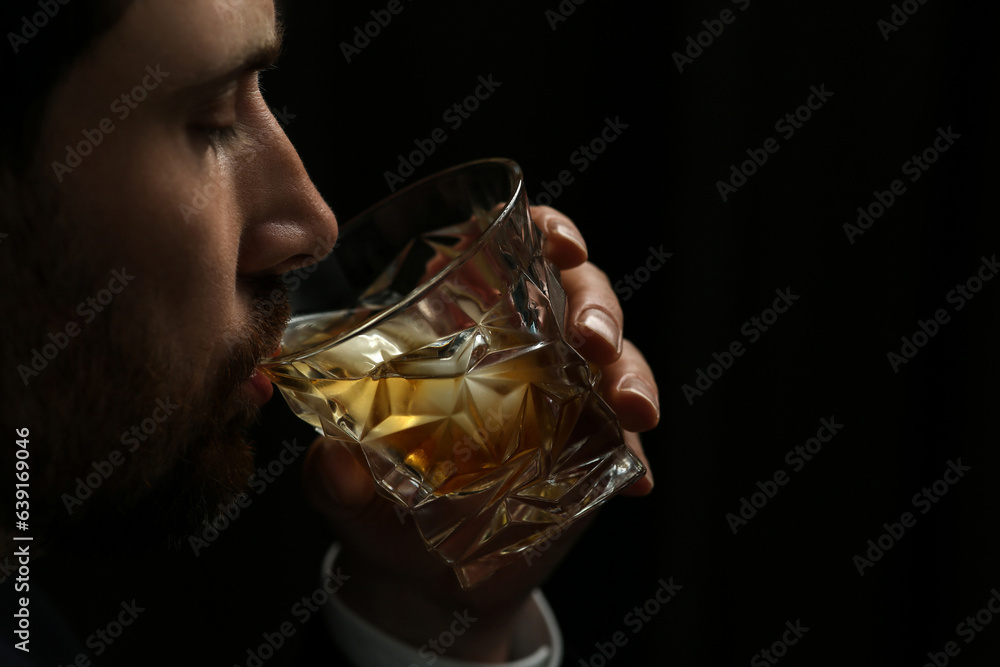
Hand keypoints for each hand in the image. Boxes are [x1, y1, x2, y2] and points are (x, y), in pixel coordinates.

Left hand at [300, 205, 659, 660]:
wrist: (431, 582)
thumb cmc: (384, 516)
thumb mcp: (351, 497)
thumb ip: (336, 480)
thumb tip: (332, 461)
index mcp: (461, 331)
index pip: (510, 254)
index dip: (544, 232)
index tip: (558, 243)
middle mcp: (521, 349)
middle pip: (579, 293)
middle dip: (598, 307)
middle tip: (594, 343)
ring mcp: (563, 394)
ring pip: (617, 354)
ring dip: (631, 372)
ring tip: (631, 411)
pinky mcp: (591, 445)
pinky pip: (626, 433)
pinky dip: (636, 451)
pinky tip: (638, 479)